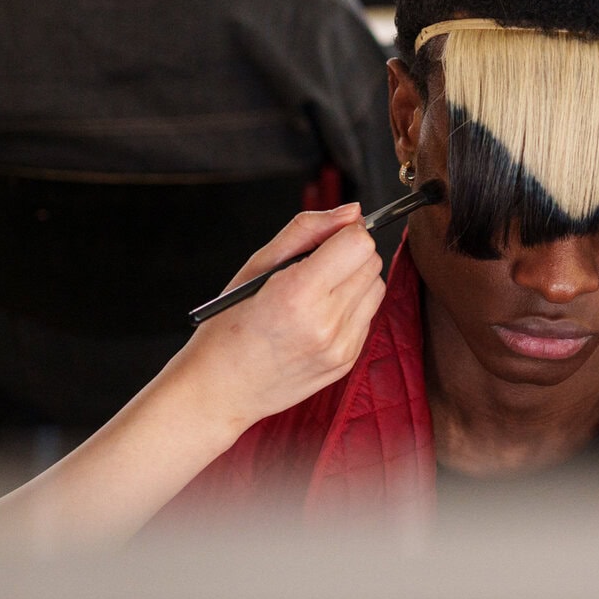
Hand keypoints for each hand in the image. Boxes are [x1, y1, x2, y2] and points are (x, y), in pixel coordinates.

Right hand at [167, 204, 386, 434]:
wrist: (222, 387)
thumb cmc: (230, 324)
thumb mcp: (257, 266)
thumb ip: (307, 230)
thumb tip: (351, 211)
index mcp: (298, 293)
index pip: (359, 242)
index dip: (344, 233)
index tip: (326, 240)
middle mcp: (326, 323)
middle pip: (372, 262)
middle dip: (349, 255)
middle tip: (314, 268)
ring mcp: (340, 347)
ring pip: (376, 288)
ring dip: (354, 282)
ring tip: (316, 294)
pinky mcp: (347, 361)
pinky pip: (367, 317)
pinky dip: (349, 309)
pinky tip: (317, 318)